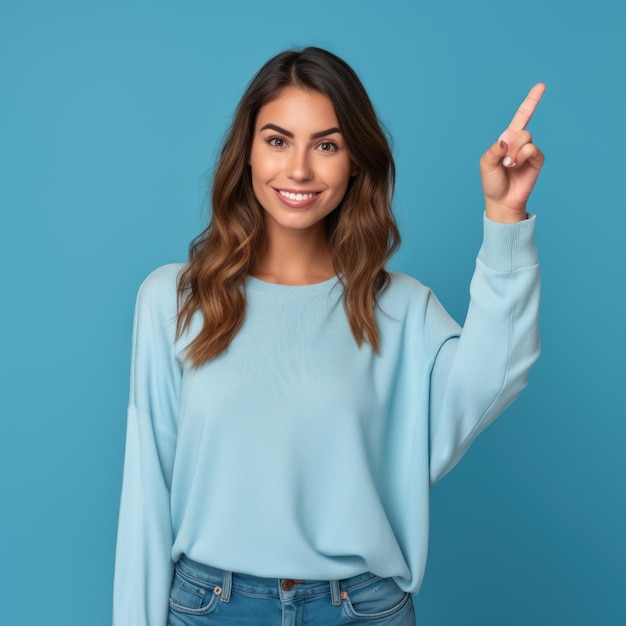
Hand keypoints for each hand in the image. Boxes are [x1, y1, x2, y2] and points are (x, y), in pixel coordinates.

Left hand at [480, 83, 545, 222]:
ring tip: (509, 166)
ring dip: (515, 153)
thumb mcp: (485, 164)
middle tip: (504, 161)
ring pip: (526, 138)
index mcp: (507, 139)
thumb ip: (494, 149)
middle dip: (510, 145)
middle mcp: (520, 142)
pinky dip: (522, 157)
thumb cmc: (492, 182)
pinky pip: (532, 149)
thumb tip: (507, 139)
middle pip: (521, 130)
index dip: (531, 101)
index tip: (542, 85)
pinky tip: (517, 166)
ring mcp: (529, 151)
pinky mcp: (537, 160)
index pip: (522, 116)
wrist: (501, 201)